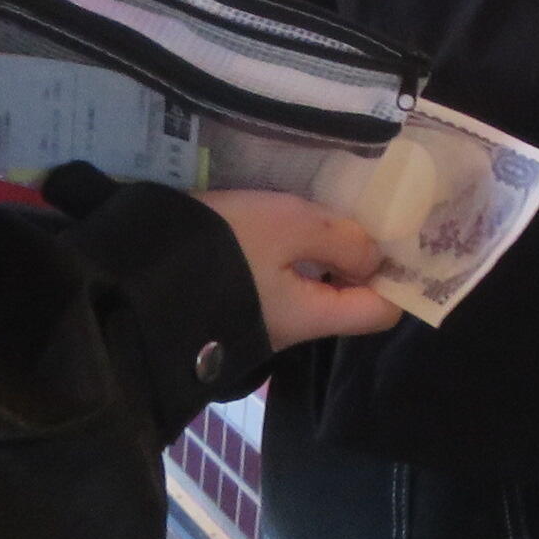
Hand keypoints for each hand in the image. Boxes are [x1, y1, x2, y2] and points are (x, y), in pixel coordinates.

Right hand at [195, 188, 400, 349]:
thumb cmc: (225, 249)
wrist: (134, 276)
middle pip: (344, 300)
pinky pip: (276, 282)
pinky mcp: (228, 304)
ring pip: (309, 288)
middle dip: (359, 260)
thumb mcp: (291, 227)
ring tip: (328, 209)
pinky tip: (283, 225)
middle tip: (366, 212)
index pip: (380, 313)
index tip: (405, 238)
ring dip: (323, 255)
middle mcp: (289, 329)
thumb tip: (375, 260)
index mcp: (312, 316)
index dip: (400, 278)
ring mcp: (256, 320)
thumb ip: (343, 241)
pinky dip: (290, 256)